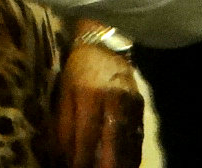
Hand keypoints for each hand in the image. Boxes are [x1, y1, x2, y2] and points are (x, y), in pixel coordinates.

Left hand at [54, 39, 144, 167]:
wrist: (104, 45)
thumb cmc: (78, 70)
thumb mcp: (65, 93)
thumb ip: (64, 124)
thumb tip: (62, 155)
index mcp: (89, 95)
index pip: (86, 135)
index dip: (81, 158)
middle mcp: (113, 100)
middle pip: (112, 142)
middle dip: (105, 165)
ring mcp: (130, 103)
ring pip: (127, 141)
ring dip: (121, 163)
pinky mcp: (140, 105)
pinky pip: (137, 135)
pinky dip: (132, 154)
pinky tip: (126, 165)